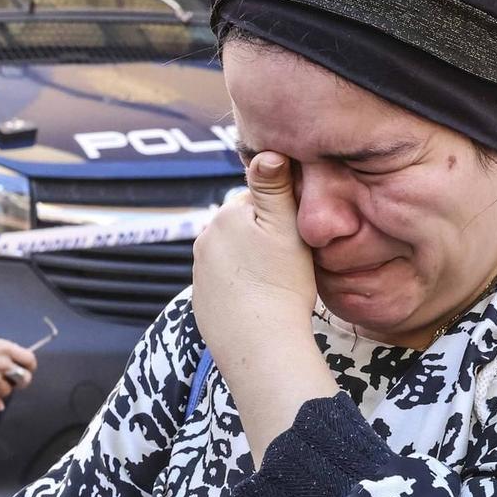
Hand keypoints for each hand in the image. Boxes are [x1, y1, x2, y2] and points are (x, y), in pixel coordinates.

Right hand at [0, 330, 36, 411]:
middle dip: (21, 382)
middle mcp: (3, 363)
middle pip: (24, 378)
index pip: (29, 360)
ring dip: (3, 391)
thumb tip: (2, 359)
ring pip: (8, 391)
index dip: (30, 367)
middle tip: (15, 383)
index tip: (27, 370)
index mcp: (6, 349)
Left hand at [192, 151, 315, 362]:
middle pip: (245, 226)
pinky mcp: (202, 300)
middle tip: (289, 262)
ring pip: (236, 254)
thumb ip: (274, 187)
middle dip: (265, 237)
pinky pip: (227, 282)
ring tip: (276, 283)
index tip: (296, 236)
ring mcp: (199, 272)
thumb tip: (266, 151)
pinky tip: (259, 300)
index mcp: (225, 215)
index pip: (259, 200)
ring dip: (253, 262)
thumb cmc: (281, 286)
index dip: (283, 215)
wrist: (261, 345)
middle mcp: (205, 239)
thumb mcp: (287, 228)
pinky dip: (242, 286)